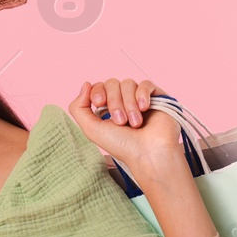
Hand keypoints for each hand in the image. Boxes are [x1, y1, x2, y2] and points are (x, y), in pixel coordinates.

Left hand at [66, 77, 189, 182]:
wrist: (149, 153)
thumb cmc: (122, 145)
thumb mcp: (91, 129)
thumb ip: (78, 108)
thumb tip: (86, 83)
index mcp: (108, 108)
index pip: (99, 87)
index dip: (97, 92)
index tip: (99, 104)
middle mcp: (124, 101)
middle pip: (112, 83)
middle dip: (114, 102)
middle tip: (121, 122)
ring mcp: (140, 98)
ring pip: (128, 83)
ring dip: (128, 103)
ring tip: (135, 123)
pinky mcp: (157, 97)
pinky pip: (146, 83)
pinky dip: (142, 94)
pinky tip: (144, 108)